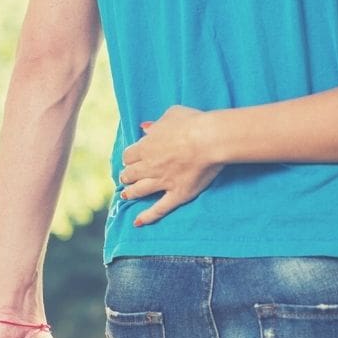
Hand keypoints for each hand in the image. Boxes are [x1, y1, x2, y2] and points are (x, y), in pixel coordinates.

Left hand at [118, 105, 224, 224]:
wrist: (210, 139)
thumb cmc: (193, 123)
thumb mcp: (171, 114)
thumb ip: (157, 123)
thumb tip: (146, 128)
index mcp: (146, 146)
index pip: (128, 155)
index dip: (129, 158)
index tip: (131, 159)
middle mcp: (150, 166)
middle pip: (130, 174)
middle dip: (127, 176)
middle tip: (127, 178)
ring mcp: (162, 182)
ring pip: (139, 191)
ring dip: (131, 193)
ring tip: (127, 195)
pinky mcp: (177, 194)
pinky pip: (159, 209)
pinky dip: (147, 217)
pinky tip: (138, 222)